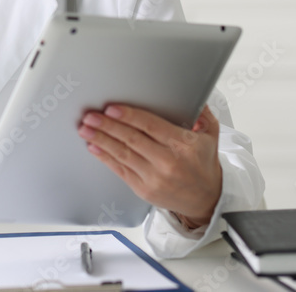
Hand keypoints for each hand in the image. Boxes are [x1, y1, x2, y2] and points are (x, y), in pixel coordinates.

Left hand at [78, 104, 222, 228]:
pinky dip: (105, 157)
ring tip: (85, 129)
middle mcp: (167, 162)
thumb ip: (202, 114)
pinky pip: (120, 170)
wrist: (206, 200)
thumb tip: (194, 94)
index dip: (129, 116)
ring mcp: (154, 178)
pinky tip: (94, 147)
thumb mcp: (210, 136)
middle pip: (132, 139)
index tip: (112, 108)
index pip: (151, 126)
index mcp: (182, 145)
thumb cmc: (204, 164)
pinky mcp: (143, 189)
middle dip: (107, 126)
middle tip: (91, 116)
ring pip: (122, 154)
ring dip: (101, 140)